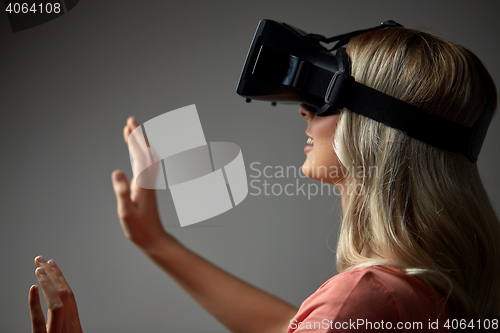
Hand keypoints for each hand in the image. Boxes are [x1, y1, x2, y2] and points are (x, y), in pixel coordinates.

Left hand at [29, 256, 82, 332]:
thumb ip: (64, 326)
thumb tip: (60, 314)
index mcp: (73, 326)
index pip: (69, 297)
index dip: (61, 279)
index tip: (53, 265)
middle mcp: (68, 328)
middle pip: (64, 296)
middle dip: (54, 275)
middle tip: (42, 260)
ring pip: (55, 304)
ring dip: (48, 284)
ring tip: (39, 269)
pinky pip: (39, 320)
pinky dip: (35, 303)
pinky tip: (33, 288)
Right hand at [112, 117, 171, 249]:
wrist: (153, 238)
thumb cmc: (139, 228)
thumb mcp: (126, 211)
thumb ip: (121, 191)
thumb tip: (117, 171)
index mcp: (143, 182)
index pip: (140, 155)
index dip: (135, 140)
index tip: (129, 125)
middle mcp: (148, 180)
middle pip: (145, 152)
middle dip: (138, 136)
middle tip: (130, 120)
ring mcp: (148, 183)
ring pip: (146, 157)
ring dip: (139, 143)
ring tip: (131, 131)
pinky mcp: (147, 187)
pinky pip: (144, 165)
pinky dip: (139, 154)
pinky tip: (136, 152)